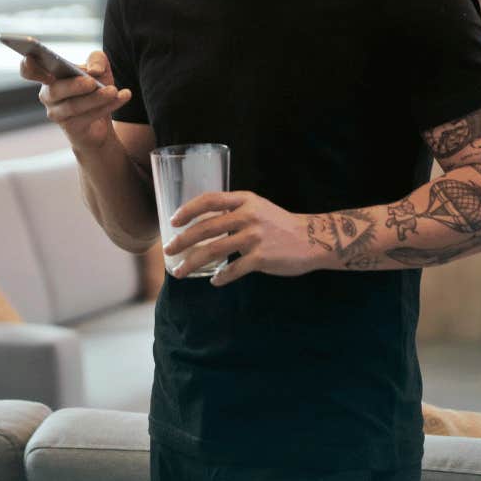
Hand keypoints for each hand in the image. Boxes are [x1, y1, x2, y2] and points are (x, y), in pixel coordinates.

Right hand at [22, 50, 129, 150]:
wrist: (102, 122)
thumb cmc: (94, 89)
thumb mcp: (99, 69)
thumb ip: (97, 60)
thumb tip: (94, 70)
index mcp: (49, 76)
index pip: (29, 70)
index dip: (28, 65)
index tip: (30, 57)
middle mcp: (48, 95)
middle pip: (55, 89)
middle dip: (74, 85)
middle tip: (92, 81)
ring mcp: (57, 114)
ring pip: (74, 106)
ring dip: (96, 97)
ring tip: (113, 90)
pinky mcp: (71, 128)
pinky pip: (89, 116)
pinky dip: (108, 106)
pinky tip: (124, 96)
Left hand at [163, 190, 317, 286]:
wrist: (313, 239)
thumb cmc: (281, 224)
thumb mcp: (259, 208)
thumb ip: (235, 211)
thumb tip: (205, 222)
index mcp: (245, 200)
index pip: (210, 200)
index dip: (188, 210)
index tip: (173, 221)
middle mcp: (248, 216)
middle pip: (206, 228)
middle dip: (182, 241)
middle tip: (168, 251)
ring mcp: (255, 237)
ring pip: (214, 250)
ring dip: (192, 263)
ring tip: (180, 272)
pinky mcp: (261, 258)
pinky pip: (233, 270)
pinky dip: (221, 277)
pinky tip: (215, 281)